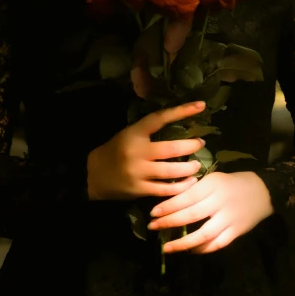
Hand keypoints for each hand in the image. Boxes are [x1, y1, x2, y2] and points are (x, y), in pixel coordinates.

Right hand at [87, 100, 205, 200]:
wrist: (94, 174)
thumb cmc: (116, 150)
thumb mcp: (129, 134)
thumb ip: (149, 131)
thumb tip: (180, 124)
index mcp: (134, 133)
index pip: (160, 118)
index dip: (181, 111)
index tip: (200, 106)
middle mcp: (136, 151)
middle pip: (171, 149)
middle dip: (190, 146)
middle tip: (201, 143)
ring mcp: (138, 172)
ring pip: (171, 171)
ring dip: (189, 168)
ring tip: (197, 165)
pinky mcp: (139, 189)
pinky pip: (165, 189)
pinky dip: (181, 187)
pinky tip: (190, 182)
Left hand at [147, 171, 273, 254]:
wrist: (264, 191)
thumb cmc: (233, 183)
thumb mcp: (214, 178)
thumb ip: (196, 189)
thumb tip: (172, 201)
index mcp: (213, 184)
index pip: (186, 197)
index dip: (168, 206)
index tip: (153, 213)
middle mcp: (220, 201)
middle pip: (191, 215)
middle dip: (169, 222)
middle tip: (153, 227)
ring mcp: (229, 218)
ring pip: (203, 234)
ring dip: (183, 243)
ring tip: (166, 248)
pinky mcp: (237, 232)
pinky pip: (217, 244)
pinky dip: (202, 249)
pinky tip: (190, 251)